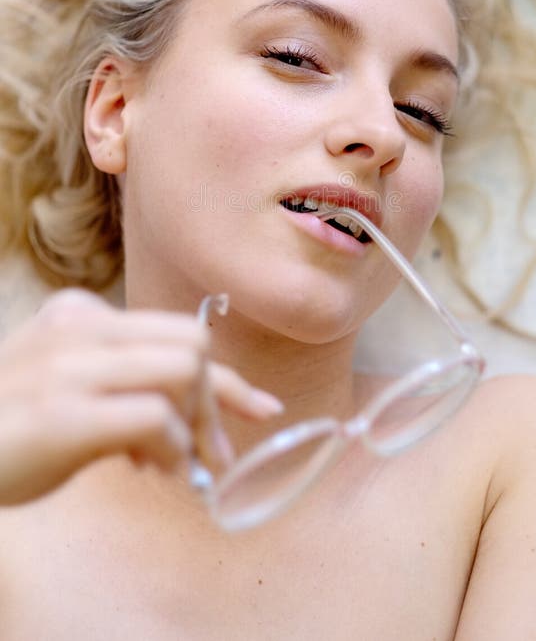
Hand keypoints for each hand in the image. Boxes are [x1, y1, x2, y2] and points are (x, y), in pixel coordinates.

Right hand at [0, 288, 281, 504]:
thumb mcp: (68, 390)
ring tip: (182, 467)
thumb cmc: (9, 426)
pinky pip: (155, 416)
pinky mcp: (62, 413)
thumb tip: (190, 429)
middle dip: (219, 400)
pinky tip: (153, 473)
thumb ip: (125, 389)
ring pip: (183, 370)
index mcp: (81, 316)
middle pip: (192, 345)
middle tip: (215, 453)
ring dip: (198, 426)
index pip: (178, 333)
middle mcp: (79, 328)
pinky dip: (171, 449)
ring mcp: (69, 367)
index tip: (258, 408)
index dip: (226, 377)